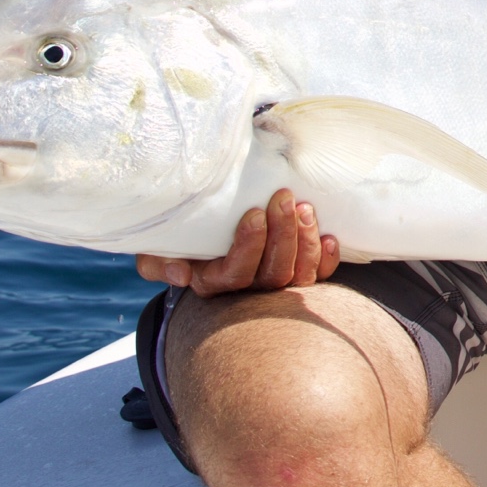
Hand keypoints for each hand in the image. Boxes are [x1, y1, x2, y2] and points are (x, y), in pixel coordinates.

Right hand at [135, 189, 338, 297]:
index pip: (236, 274)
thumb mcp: (156, 248)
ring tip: (305, 208)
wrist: (202, 228)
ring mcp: (274, 281)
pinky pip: (319, 275)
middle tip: (284, 198)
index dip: (249, 246)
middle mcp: (247, 288)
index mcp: (212, 281)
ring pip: (298, 276)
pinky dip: (327, 259)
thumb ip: (158, 262)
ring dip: (306, 242)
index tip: (254, 212)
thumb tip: (181, 274)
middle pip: (272, 274)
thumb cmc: (178, 238)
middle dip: (282, 235)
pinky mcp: (297, 272)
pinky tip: (330, 236)